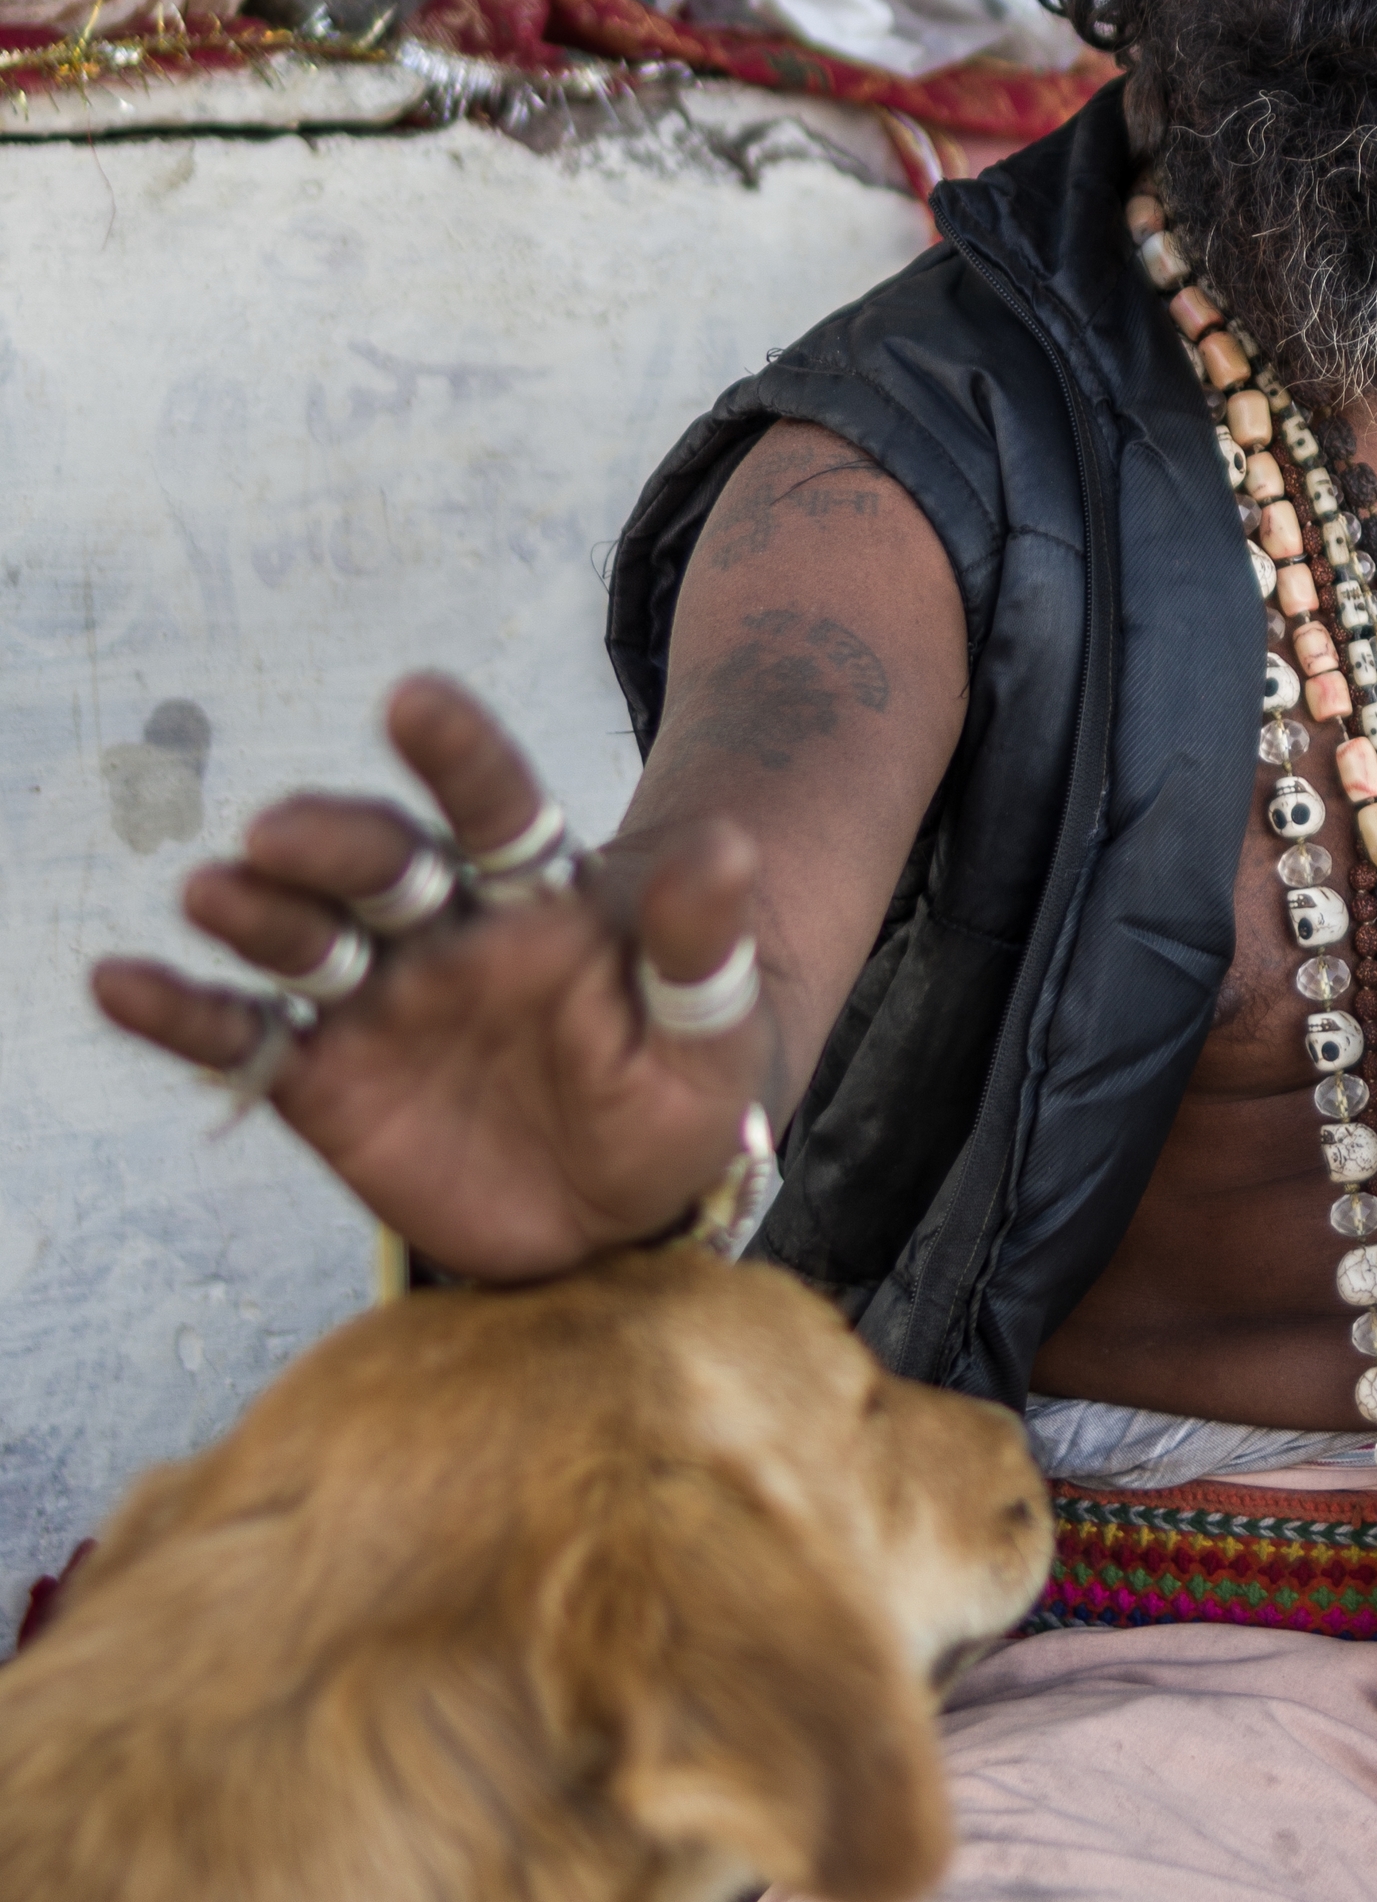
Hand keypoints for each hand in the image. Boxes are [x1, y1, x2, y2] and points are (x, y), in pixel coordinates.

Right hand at [91, 676, 769, 1282]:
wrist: (619, 1203)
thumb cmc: (675, 1096)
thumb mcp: (716, 1030)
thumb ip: (706, 943)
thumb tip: (734, 844)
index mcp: (538, 898)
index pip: (496, 805)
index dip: (458, 752)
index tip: (412, 698)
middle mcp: (440, 927)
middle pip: (379, 864)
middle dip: (332, 842)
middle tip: (281, 833)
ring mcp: (373, 996)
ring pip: (303, 938)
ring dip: (255, 913)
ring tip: (211, 894)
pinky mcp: (321, 1077)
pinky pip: (244, 1040)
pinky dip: (180, 1012)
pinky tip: (117, 983)